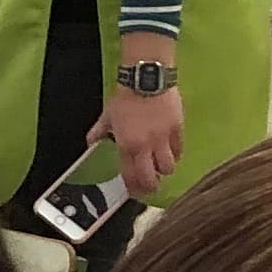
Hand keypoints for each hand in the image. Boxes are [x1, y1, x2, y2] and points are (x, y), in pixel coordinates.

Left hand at [96, 51, 183, 199]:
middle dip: (151, 186)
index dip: (133, 188)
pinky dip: (176, 154)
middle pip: (152, 178)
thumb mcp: (107, 116)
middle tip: (150, 185)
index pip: (130, 176)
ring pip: (169, 167)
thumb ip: (99, 132)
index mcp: (126, 145)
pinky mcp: (178, 129)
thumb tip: (91, 143)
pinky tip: (171, 151)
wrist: (146, 79)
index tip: (134, 191)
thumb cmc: (125, 97)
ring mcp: (164, 139)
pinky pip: (179, 150)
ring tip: (160, 166)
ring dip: (164, 170)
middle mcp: (146, 146)